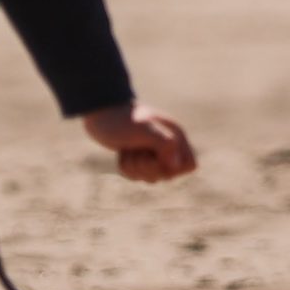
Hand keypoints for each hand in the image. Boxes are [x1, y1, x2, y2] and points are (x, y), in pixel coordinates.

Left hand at [81, 102, 197, 182]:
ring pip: (151, 177)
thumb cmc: (123, 119)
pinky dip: (127, 169)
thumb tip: (175, 164)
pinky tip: (122, 153)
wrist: (100, 112)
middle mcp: (166, 145)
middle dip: (148, 168)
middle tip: (137, 151)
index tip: (157, 157)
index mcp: (174, 136)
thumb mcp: (144, 130)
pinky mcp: (136, 157)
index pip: (189, 165)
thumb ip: (164, 144)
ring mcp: (151, 152)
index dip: (174, 168)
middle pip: (168, 175)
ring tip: (128, 150)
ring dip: (135, 168)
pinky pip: (137, 176)